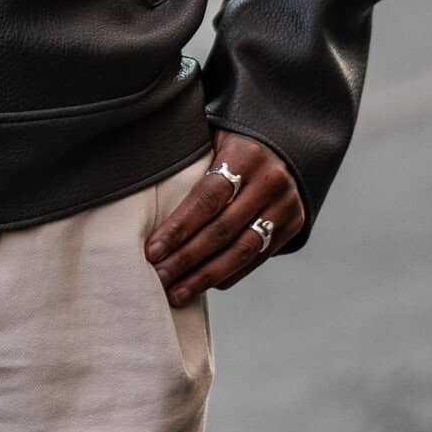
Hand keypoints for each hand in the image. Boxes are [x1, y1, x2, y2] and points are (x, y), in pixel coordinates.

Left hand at [144, 131, 305, 306]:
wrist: (285, 144)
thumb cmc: (231, 144)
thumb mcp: (213, 137)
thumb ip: (187, 159)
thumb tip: (138, 182)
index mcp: (246, 155)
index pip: (207, 198)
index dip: (179, 227)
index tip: (152, 250)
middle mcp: (270, 181)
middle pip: (222, 229)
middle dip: (186, 258)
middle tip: (158, 277)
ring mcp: (286, 205)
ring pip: (242, 250)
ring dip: (205, 276)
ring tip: (176, 293)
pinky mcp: (293, 225)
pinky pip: (257, 258)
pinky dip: (228, 274)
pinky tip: (203, 285)